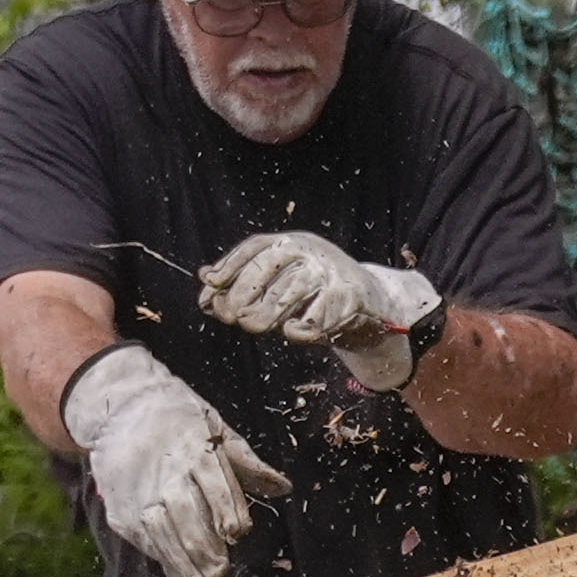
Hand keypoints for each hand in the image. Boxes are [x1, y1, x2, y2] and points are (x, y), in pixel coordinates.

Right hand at [57, 346, 290, 576]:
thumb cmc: (179, 420)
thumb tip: (284, 488)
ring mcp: (139, 491)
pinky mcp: (121, 507)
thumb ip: (248, 464)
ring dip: (183, 562)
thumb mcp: (216, 430)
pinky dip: (162, 559)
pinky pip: (143, 538)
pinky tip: (179, 575)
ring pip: (161, 531)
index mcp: (194, 450)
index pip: (213, 483)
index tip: (237, 532)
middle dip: (204, 546)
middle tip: (221, 572)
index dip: (226, 509)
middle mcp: (165, 472)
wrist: (121, 408)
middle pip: (185, 513)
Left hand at [201, 229, 439, 391]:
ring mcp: (330, 271)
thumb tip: (204, 280)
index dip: (229, 267)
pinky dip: (301, 327)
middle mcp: (310, 250)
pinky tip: (291, 332)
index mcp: (291, 243)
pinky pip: (317, 314)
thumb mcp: (279, 288)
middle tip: (232, 317)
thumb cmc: (317, 299)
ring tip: (255, 327)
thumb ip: (243, 285)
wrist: (372, 309)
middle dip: (243, 294)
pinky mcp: (349, 296)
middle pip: (267, 268)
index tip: (210, 284)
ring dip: (266, 314)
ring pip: (288, 292)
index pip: (254, 248)